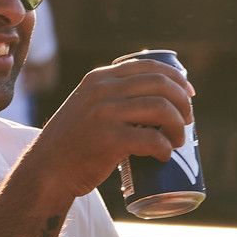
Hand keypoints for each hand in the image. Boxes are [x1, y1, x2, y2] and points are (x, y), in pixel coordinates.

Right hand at [16, 55, 194, 200]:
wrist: (47, 171)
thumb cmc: (74, 143)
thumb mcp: (87, 106)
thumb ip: (111, 96)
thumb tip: (157, 98)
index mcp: (99, 78)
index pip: (147, 65)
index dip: (175, 78)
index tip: (189, 93)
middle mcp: (102, 90)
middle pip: (160, 85)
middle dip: (183, 102)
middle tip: (188, 120)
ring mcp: (104, 114)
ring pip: (161, 108)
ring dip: (178, 126)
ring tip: (178, 141)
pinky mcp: (109, 140)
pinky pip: (152, 139)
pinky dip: (165, 148)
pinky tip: (164, 156)